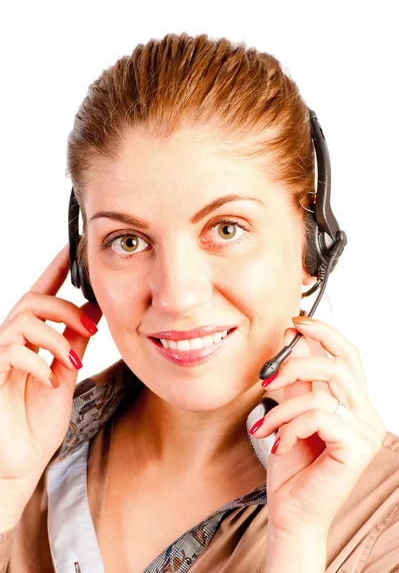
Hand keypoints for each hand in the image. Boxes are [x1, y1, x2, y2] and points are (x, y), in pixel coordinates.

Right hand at [0, 243, 101, 522]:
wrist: (23, 458)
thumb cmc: (40, 415)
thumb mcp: (67, 370)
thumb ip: (75, 338)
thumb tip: (94, 308)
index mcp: (33, 336)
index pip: (43, 293)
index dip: (56, 269)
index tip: (71, 247)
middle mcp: (12, 340)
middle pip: (33, 299)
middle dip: (66, 308)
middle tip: (91, 329)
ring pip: (23, 319)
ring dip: (55, 336)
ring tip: (71, 359)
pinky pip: (11, 350)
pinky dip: (38, 362)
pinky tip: (50, 380)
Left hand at [250, 316, 386, 537]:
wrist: (291, 513)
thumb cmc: (292, 466)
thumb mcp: (290, 412)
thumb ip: (297, 381)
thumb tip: (292, 340)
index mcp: (354, 404)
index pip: (348, 355)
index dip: (324, 333)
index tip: (295, 323)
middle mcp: (367, 415)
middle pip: (339, 365)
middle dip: (296, 364)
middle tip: (268, 377)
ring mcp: (366, 432)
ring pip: (323, 392)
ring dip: (283, 406)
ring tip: (266, 425)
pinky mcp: (357, 448)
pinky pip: (318, 416)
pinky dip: (290, 425)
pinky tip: (280, 442)